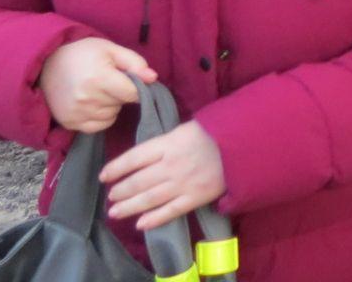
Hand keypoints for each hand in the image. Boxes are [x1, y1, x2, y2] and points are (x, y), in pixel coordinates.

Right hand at [40, 38, 154, 134]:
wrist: (47, 63)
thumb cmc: (83, 53)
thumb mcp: (111, 50)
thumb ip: (135, 63)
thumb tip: (153, 78)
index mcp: (98, 78)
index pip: (132, 93)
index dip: (137, 86)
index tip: (131, 79)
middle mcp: (86, 99)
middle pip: (121, 104)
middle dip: (120, 93)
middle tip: (107, 80)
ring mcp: (76, 113)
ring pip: (111, 115)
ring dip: (111, 105)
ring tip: (97, 89)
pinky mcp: (69, 123)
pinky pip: (97, 127)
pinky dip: (101, 117)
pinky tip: (92, 102)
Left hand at [103, 119, 224, 231]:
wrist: (246, 144)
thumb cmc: (215, 131)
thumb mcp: (186, 129)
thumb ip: (164, 143)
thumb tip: (143, 156)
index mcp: (169, 144)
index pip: (134, 158)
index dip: (116, 168)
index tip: (104, 176)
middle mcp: (172, 165)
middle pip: (138, 181)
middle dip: (121, 190)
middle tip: (111, 196)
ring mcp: (184, 183)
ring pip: (149, 199)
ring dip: (129, 207)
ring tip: (116, 212)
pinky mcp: (196, 197)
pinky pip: (171, 211)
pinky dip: (154, 219)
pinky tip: (141, 223)